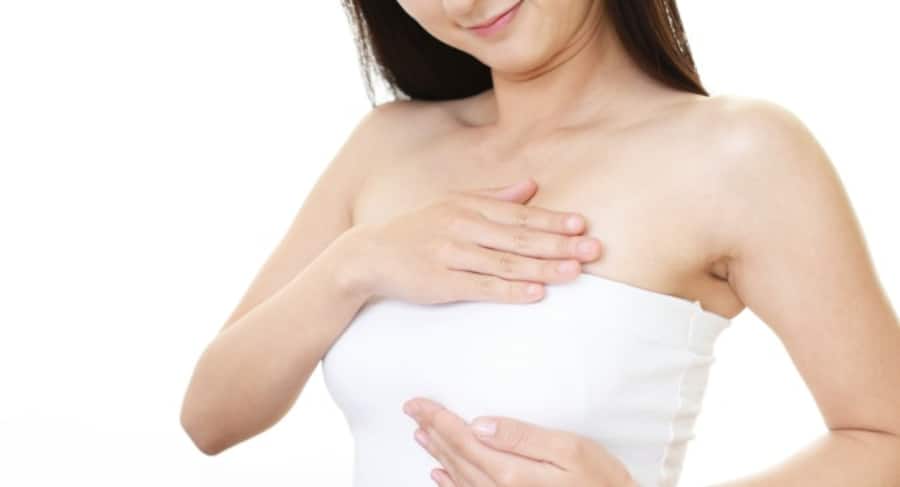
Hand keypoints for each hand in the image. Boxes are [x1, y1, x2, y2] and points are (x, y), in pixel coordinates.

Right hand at [348, 177, 603, 304]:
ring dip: (543, 268)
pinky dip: (510, 291)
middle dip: (559, 244)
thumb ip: (494, 197)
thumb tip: (532, 186)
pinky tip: (535, 294)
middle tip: (593, 248)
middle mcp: (463, 227)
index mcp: (469, 207)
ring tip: (575, 271)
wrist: (371, 254)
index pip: (519, 215)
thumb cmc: (418, 230)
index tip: (582, 224)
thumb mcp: (453, 204)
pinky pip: (482, 287)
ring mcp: (452, 255)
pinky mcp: (442, 282)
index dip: (552, 220)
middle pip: (519, 238)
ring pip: (506, 263)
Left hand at [402, 397, 638, 486]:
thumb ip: (522, 437)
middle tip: (412, 410)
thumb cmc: (602, 482)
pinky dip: (451, 483)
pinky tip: (440, 475)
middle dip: (433, 431)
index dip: (438, 419)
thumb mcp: (569, 449)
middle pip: (456, 457)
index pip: (463, 439)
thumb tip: (481, 424)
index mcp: (511, 472)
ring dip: (438, 454)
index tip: (417, 403)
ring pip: (458, 477)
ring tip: (422, 434)